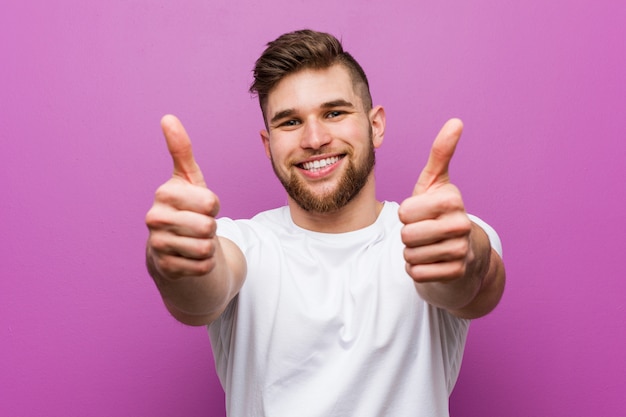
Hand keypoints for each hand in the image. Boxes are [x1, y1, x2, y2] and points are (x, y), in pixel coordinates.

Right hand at [145, 115, 220, 278]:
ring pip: (206, 248)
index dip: (213, 206)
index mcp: (164, 193)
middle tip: (198, 225)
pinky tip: (190, 256)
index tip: (202, 206)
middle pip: (208, 227)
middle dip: (211, 227)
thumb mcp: (188, 178)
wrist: (171, 244)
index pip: (210, 202)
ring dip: (208, 246)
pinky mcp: (165, 267)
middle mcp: (154, 218)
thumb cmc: (185, 206)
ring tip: (194, 240)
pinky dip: (204, 264)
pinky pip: (202, 266)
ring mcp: (157, 244)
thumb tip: (168, 117)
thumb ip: (181, 150)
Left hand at [398, 118, 473, 282]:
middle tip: (423, 231)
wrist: (463, 253)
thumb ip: (441, 153)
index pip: (404, 211)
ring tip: (428, 246)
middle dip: (408, 235)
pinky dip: (417, 270)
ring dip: (412, 253)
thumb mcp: (436, 183)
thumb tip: (456, 121)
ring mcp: (461, 251)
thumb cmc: (440, 213)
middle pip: (406, 235)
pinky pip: (416, 273)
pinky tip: (431, 262)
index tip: (421, 213)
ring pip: (410, 255)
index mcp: (453, 200)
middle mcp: (461, 225)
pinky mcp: (455, 274)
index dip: (406, 214)